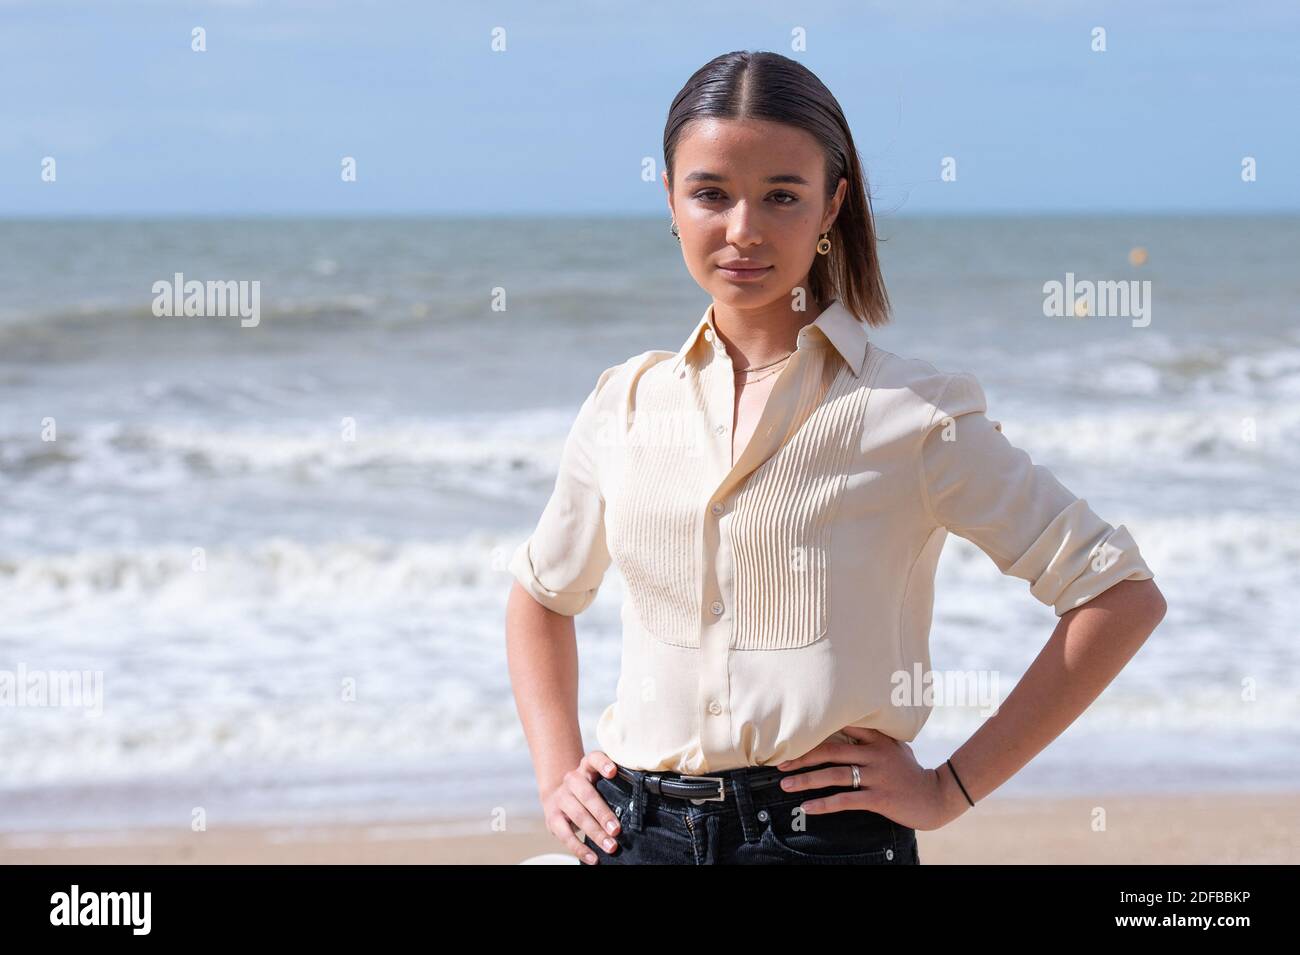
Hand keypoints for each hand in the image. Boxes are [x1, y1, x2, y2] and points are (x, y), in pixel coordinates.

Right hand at [540, 750, 622, 863]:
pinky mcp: (553, 817)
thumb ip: (614, 787)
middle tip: (617, 830)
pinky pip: (565, 835)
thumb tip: (638, 807)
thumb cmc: (587, 790)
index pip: (593, 759)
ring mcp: (561, 798)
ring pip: (578, 815)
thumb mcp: (598, 781)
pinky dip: (580, 848)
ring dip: (595, 832)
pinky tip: (593, 858)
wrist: (556, 796)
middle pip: (587, 795)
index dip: (603, 763)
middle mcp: (572, 780)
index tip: (613, 772)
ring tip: (611, 846)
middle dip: (603, 814)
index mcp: (587, 768)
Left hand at [775, 726, 967, 831]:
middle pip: (831, 750)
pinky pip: (845, 800)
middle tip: (780, 763)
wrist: (937, 796)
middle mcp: (875, 753)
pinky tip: (807, 807)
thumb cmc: (912, 772)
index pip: (840, 728)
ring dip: (806, 780)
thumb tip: (849, 729)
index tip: (791, 737)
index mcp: (877, 738)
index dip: (814, 733)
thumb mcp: (895, 748)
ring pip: (834, 775)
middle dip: (802, 756)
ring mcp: (877, 775)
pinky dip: (823, 804)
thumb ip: (874, 738)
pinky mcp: (879, 798)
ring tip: (785, 786)